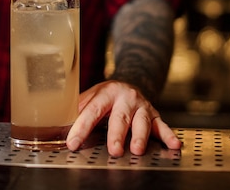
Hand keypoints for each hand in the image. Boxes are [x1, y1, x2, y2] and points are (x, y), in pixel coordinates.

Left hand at [66, 80, 181, 156]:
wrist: (132, 80)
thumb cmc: (106, 96)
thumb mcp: (91, 97)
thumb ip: (78, 110)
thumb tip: (56, 126)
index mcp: (105, 93)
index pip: (91, 111)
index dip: (81, 127)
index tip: (73, 143)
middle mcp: (125, 98)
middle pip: (120, 117)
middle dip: (116, 135)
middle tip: (113, 150)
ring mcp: (142, 106)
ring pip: (142, 121)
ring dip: (140, 136)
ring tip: (136, 150)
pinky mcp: (155, 114)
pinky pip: (163, 125)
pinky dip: (169, 136)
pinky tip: (174, 145)